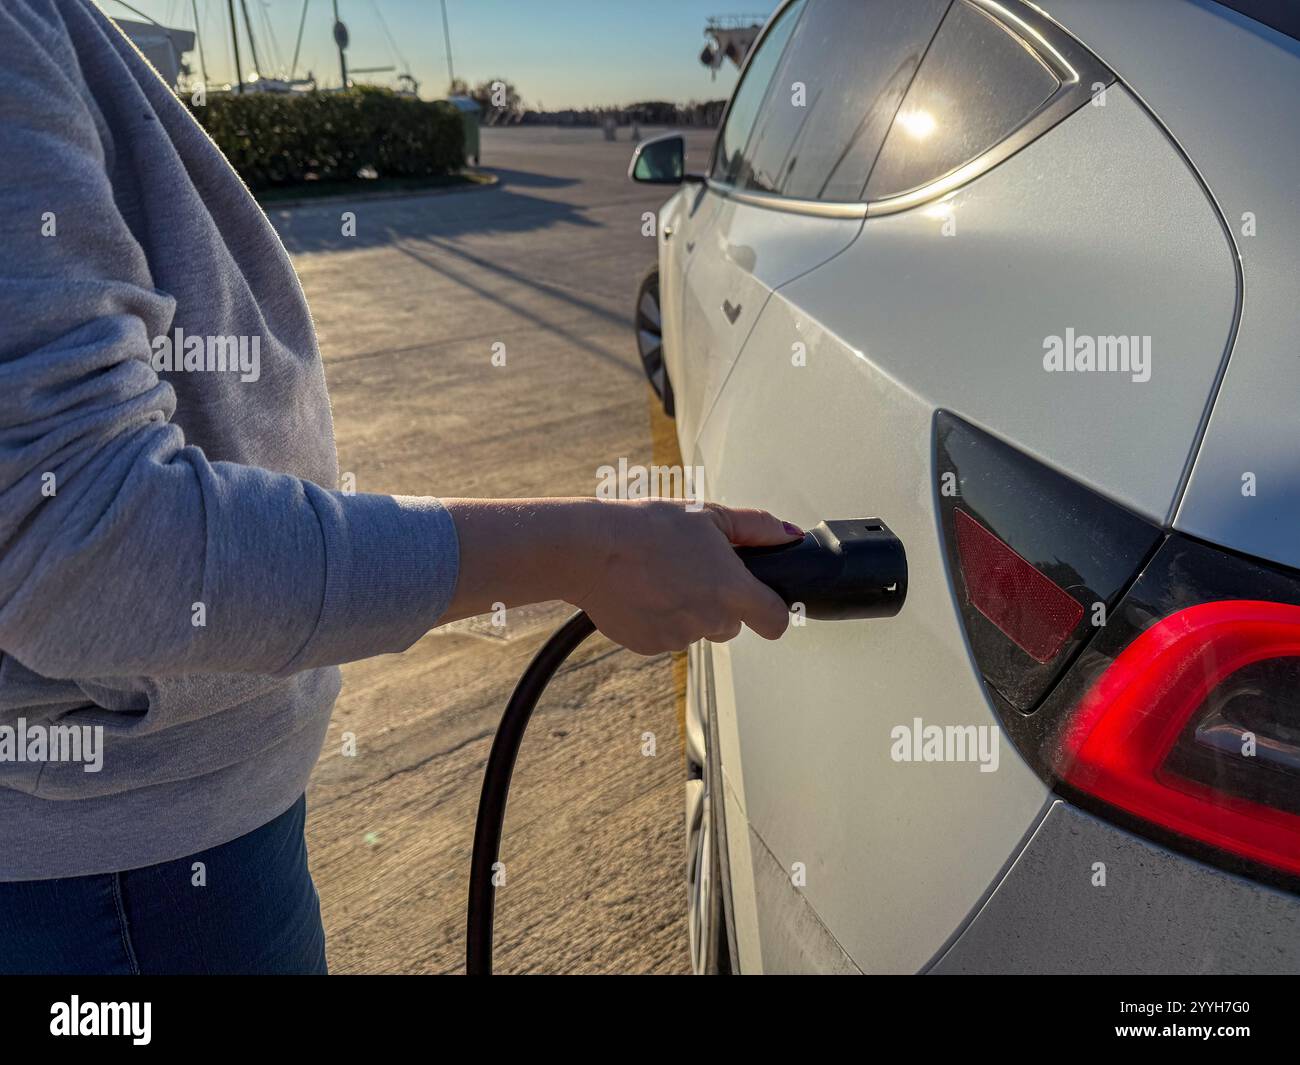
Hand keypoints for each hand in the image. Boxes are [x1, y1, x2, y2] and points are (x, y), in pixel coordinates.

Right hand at [575, 499, 800, 654]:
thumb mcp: (708, 514)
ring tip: (659, 577)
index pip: (776, 622)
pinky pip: (664, 637)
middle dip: (719, 604)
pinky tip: (640, 592)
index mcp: (733, 590)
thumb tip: (791, 535)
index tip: (761, 603)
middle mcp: (711, 620)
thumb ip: (757, 528)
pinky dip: (657, 620)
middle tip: (691, 572)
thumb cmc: (649, 527)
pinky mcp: (650, 646)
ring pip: (696, 630)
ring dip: (686, 611)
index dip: (772, 613)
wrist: (591, 550)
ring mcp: (679, 637)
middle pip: (731, 625)